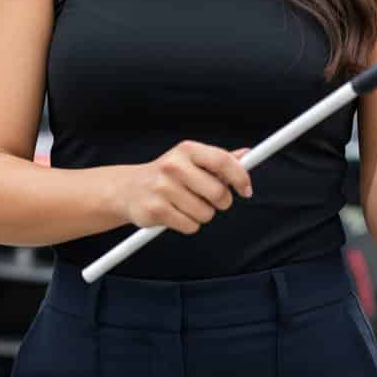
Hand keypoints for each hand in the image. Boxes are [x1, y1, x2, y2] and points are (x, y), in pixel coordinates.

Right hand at [116, 141, 251, 234]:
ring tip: (187, 205)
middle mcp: (174, 166)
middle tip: (212, 200)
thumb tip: (247, 155)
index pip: (222, 160)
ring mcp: (163, 188)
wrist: (129, 189)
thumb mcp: (191, 160)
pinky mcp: (156, 210)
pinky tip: (176, 214)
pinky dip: (188, 224)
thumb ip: (219, 160)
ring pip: (206, 213)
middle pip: (218, 192)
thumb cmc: (168, 175)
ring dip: (202, 214)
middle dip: (222, 202)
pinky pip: (190, 226)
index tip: (246, 190)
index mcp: (187, 150)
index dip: (240, 177)